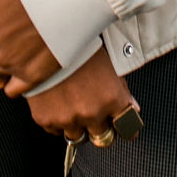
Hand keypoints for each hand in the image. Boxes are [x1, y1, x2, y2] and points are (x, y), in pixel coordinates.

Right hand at [25, 45, 140, 142]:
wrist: (45, 38)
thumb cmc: (79, 46)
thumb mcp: (107, 64)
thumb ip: (120, 90)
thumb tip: (131, 108)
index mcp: (111, 98)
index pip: (128, 128)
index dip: (127, 128)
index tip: (125, 128)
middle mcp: (91, 113)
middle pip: (104, 139)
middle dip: (102, 129)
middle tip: (95, 113)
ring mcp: (68, 119)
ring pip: (78, 137)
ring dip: (78, 126)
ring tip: (72, 105)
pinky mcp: (47, 120)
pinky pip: (56, 130)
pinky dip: (57, 121)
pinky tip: (56, 101)